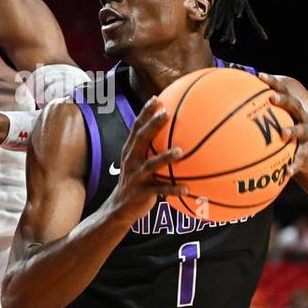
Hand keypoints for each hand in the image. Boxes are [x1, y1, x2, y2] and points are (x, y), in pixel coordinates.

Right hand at [106, 96, 187, 223]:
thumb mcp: (139, 162)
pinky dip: (173, 189)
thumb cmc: (137, 180)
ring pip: (151, 165)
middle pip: (141, 139)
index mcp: (131, 151)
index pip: (136, 127)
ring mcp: (136, 176)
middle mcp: (131, 161)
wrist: (120, 208)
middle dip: (153, 126)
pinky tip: (187, 189)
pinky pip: (160, 190)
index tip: (156, 99)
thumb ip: (152, 149)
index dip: (145, 113)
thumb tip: (176, 134)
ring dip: (165, 157)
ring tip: (180, 151)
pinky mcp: (142, 193)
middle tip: (166, 114)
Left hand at [258, 72, 307, 175]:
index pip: (282, 90)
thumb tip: (231, 104)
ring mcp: (307, 135)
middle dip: (283, 100)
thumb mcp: (277, 123)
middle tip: (272, 98)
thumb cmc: (287, 137)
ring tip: (283, 133)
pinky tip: (287, 171)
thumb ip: (260, 114)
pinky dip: (293, 165)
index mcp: (291, 109)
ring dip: (292, 130)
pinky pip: (300, 159)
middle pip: (294, 105)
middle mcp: (301, 118)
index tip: (259, 75)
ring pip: (301, 130)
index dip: (272, 82)